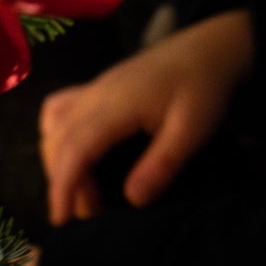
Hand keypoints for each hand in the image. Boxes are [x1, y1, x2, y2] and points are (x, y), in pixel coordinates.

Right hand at [38, 9, 253, 223]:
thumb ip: (163, 163)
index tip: (61, 219)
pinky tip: (79, 152)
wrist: (211, 46)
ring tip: (86, 189)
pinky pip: (61, 107)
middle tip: (89, 212)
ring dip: (59, 160)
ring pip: (55, 125)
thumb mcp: (193, 129)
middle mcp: (97, 94)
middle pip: (58, 141)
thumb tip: (132, 200)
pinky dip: (58, 134)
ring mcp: (96, 87)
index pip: (75, 149)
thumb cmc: (205, 87)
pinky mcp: (101, 85)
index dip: (63, 186)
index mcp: (116, 105)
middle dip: (64, 181)